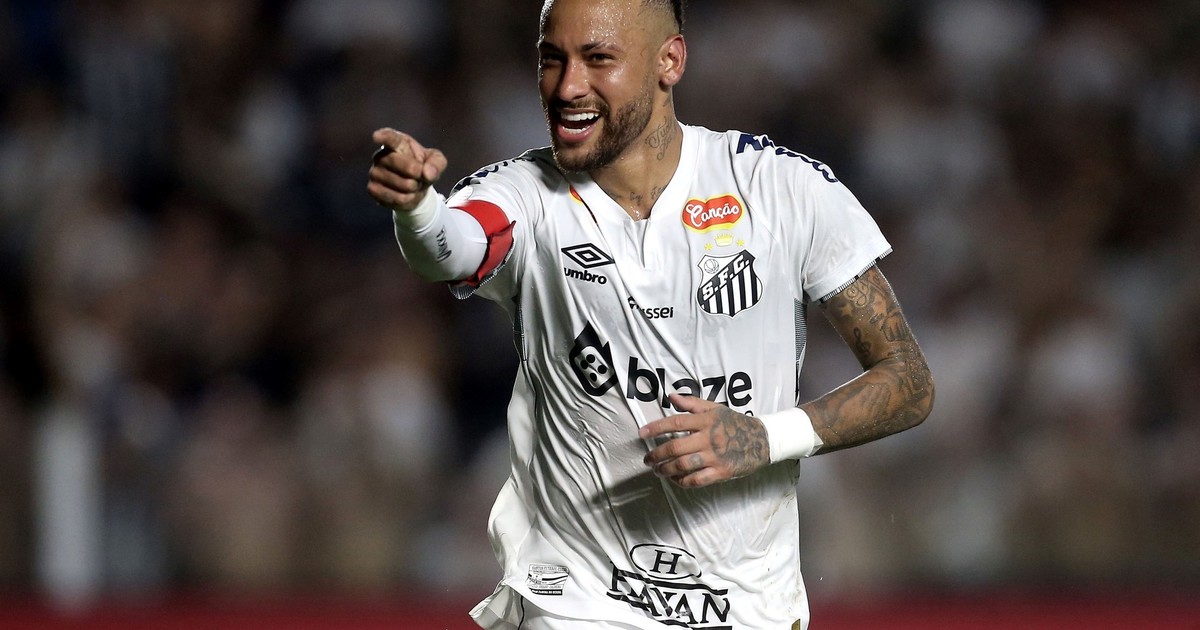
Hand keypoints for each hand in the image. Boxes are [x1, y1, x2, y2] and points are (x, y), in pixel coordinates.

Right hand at [366, 128, 447, 211]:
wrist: (416, 187)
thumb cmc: (423, 167)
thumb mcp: (437, 161)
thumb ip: (436, 163)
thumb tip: (427, 173)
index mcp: (397, 143)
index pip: (389, 137)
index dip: (383, 136)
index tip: (376, 137)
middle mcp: (381, 155)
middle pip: (398, 162)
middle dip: (417, 173)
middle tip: (421, 176)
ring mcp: (374, 172)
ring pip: (402, 184)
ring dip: (415, 189)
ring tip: (414, 185)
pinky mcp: (373, 189)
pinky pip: (396, 198)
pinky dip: (408, 200)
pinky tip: (406, 194)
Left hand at [639, 394, 769, 487]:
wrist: (762, 439)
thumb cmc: (735, 423)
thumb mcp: (715, 408)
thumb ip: (691, 403)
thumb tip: (671, 396)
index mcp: (706, 420)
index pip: (676, 422)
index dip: (656, 428)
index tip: (641, 433)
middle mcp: (708, 438)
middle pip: (675, 447)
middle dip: (656, 455)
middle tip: (648, 459)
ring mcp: (715, 456)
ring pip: (683, 465)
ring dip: (666, 470)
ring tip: (658, 471)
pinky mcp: (721, 471)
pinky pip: (697, 480)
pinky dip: (683, 481)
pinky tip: (676, 479)